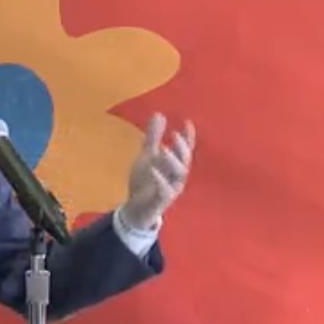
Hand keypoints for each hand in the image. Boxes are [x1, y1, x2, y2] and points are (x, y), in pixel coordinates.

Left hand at [122, 113, 194, 230]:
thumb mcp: (146, 156)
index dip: (188, 137)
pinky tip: (153, 170)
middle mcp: (176, 176)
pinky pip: (165, 191)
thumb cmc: (145, 181)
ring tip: (163, 149)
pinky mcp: (162, 201)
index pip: (185, 149)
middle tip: (175, 134)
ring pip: (179, 175)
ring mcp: (171, 189)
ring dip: (172, 161)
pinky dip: (160, 180)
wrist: (135, 208)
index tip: (187, 122)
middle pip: (185, 160)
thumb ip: (153, 137)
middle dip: (182, 147)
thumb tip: (159, 114)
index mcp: (174, 164)